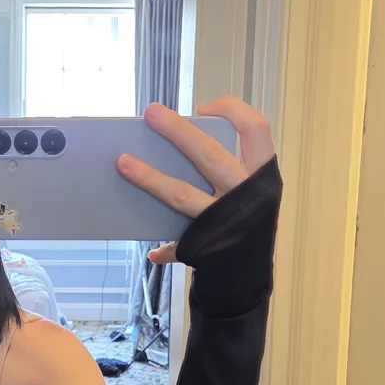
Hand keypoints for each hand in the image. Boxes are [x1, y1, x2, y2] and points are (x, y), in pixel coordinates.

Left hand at [116, 97, 276, 263]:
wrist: (251, 277)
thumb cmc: (242, 222)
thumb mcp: (248, 194)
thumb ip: (220, 170)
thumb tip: (171, 147)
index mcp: (261, 175)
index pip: (255, 129)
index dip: (231, 111)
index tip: (202, 108)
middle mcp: (247, 194)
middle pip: (210, 155)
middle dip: (178, 132)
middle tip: (151, 113)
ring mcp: (225, 219)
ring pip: (183, 194)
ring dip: (150, 179)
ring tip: (123, 163)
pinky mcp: (207, 245)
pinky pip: (177, 242)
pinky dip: (164, 247)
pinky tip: (153, 251)